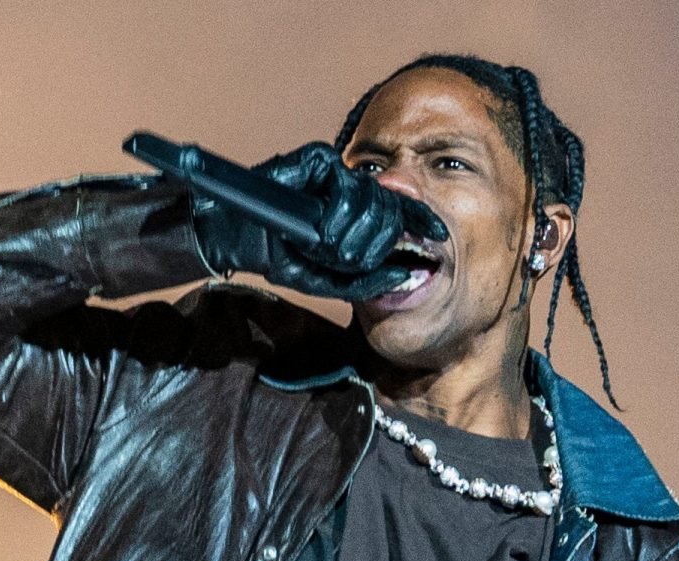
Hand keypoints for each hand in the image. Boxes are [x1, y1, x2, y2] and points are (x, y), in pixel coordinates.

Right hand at [188, 143, 448, 303]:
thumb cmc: (280, 256)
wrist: (238, 238)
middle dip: (375, 242)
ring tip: (329, 249)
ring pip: (371, 199)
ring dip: (354, 234)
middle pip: (389, 209)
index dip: (421, 219)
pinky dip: (338, 215)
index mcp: (355, 213)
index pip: (399, 210)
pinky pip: (346, 186)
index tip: (440, 235)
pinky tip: (321, 231)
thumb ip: (364, 282)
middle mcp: (349, 188)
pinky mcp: (317, 159)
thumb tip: (405, 277)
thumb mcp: (325, 280)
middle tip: (348, 260)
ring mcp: (334, 173)